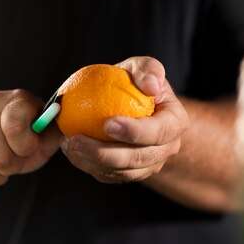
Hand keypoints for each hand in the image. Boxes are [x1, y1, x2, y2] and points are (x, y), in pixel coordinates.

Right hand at [0, 90, 61, 195]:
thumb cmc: (15, 135)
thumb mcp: (39, 133)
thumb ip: (52, 135)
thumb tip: (67, 136)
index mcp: (13, 100)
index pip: (14, 127)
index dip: (24, 146)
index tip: (27, 148)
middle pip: (1, 158)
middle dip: (11, 167)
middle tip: (11, 161)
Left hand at [60, 56, 188, 182]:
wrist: (130, 104)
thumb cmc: (136, 83)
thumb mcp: (143, 67)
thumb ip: (149, 69)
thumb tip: (151, 86)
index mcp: (175, 123)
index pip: (159, 132)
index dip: (135, 132)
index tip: (107, 123)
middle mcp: (166, 148)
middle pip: (138, 159)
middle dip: (105, 153)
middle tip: (76, 140)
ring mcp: (148, 164)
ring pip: (121, 173)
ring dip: (92, 162)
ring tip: (68, 145)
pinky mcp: (129, 173)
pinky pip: (109, 176)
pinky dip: (88, 166)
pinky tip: (70, 150)